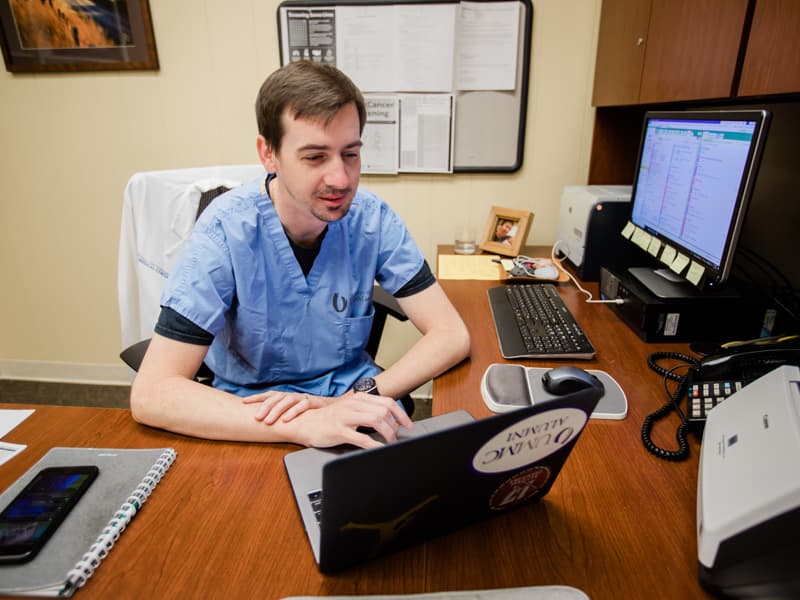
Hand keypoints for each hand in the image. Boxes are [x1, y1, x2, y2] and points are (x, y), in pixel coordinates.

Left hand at [243, 390, 327, 423]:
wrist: (332, 410)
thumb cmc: (309, 413)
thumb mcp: (292, 413)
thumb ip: (280, 415)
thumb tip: (261, 422)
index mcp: (286, 397)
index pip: (269, 395)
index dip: (256, 397)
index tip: (243, 402)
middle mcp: (293, 395)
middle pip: (276, 397)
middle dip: (265, 407)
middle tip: (256, 417)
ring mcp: (303, 398)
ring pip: (288, 400)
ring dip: (276, 410)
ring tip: (268, 421)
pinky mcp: (314, 402)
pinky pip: (303, 405)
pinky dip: (294, 412)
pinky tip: (286, 420)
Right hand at [293, 393, 413, 448]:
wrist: (305, 423)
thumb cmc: (329, 419)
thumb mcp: (350, 410)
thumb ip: (367, 411)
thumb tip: (388, 420)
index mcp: (358, 398)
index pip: (387, 402)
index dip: (401, 414)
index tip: (408, 425)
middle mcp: (353, 404)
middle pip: (384, 411)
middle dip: (395, 426)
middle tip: (397, 436)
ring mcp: (346, 416)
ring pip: (376, 421)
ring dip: (388, 434)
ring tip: (390, 442)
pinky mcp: (339, 430)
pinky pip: (362, 438)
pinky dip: (375, 445)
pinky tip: (380, 449)